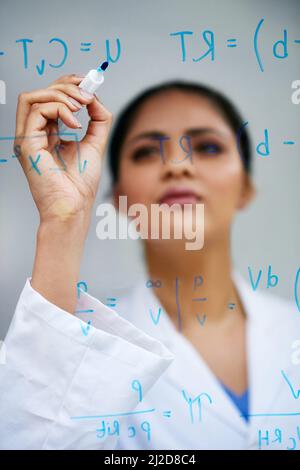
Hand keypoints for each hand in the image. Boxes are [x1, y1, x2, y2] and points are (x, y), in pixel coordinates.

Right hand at [14, 73, 112, 222]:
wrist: (75, 206)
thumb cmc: (81, 184)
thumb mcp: (95, 143)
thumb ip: (98, 120)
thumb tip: (95, 97)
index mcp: (48, 134)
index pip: (50, 98)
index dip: (68, 85)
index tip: (89, 83)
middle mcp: (34, 134)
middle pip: (40, 93)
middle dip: (67, 87)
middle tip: (88, 95)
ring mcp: (28, 138)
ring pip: (33, 97)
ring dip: (61, 95)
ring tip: (81, 107)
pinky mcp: (27, 143)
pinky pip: (37, 110)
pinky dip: (59, 109)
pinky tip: (75, 123)